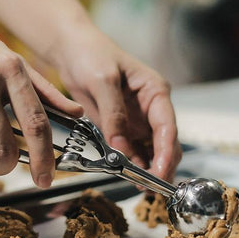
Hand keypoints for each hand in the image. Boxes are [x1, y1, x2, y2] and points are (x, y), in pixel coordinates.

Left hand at [50, 24, 181, 181]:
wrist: (71, 49)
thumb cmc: (90, 55)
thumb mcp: (102, 81)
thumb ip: (113, 114)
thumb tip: (121, 146)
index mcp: (155, 91)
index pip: (167, 126)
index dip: (166, 152)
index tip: (160, 172)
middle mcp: (151, 108)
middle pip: (165, 143)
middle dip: (161, 166)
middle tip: (151, 187)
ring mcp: (138, 119)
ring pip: (150, 150)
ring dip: (147, 169)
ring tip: (141, 187)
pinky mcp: (122, 127)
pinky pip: (131, 150)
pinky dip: (131, 164)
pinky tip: (128, 177)